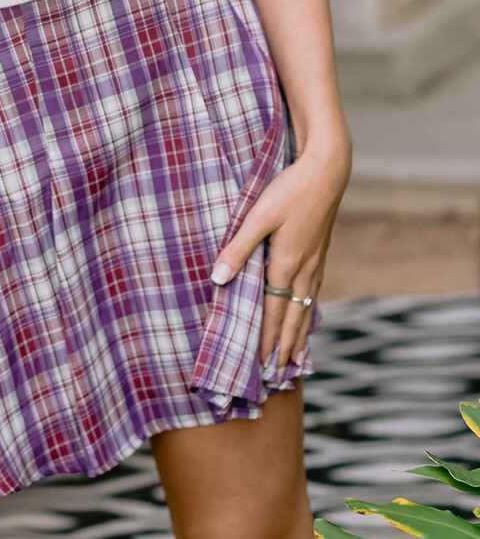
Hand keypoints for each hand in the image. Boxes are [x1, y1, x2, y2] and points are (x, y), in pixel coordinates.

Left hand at [210, 144, 349, 369]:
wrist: (327, 170)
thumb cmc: (289, 190)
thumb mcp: (258, 216)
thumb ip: (238, 248)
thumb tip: (218, 278)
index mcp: (286, 264)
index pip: (274, 311)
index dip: (268, 338)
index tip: (263, 365)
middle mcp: (304, 269)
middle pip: (293, 316)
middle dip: (285, 346)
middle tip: (281, 374)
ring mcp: (316, 261)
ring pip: (306, 306)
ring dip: (300, 333)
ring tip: (298, 357)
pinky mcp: (321, 251)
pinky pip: (313, 291)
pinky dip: (309, 310)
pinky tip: (307, 311)